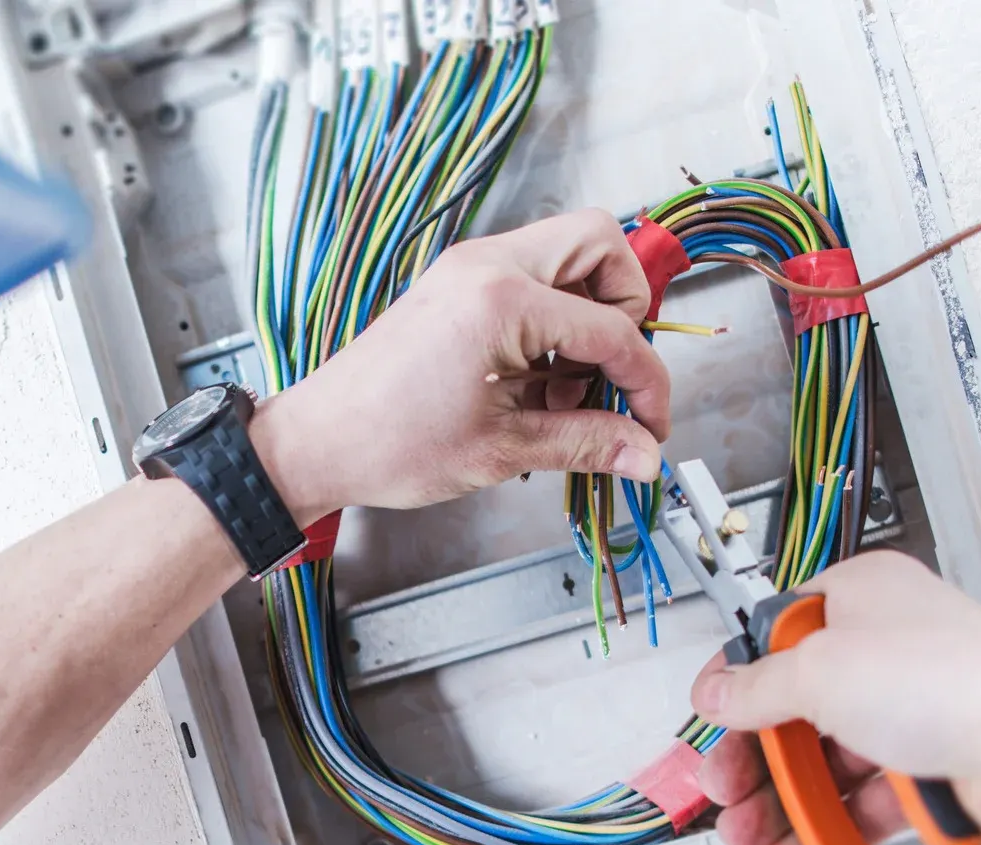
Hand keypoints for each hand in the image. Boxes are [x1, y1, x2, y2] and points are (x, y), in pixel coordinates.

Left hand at [252, 209, 668, 523]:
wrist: (317, 441)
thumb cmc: (388, 443)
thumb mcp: (503, 450)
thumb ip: (587, 443)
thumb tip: (644, 454)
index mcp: (501, 300)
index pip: (613, 329)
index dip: (646, 382)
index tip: (651, 425)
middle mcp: (487, 265)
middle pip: (602, 244)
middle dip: (626, 310)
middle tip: (613, 375)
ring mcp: (470, 269)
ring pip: (570, 257)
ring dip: (589, 319)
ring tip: (566, 393)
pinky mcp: (460, 285)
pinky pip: (535, 282)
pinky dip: (555, 325)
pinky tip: (537, 386)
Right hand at [691, 551, 980, 844]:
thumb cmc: (952, 675)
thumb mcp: (820, 670)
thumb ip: (757, 686)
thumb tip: (718, 691)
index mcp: (860, 598)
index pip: (777, 636)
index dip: (738, 680)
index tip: (710, 719)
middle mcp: (888, 649)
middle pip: (799, 707)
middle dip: (755, 758)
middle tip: (726, 794)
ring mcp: (915, 709)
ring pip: (832, 761)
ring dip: (787, 802)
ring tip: (756, 839)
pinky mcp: (937, 767)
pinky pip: (870, 799)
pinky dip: (835, 827)